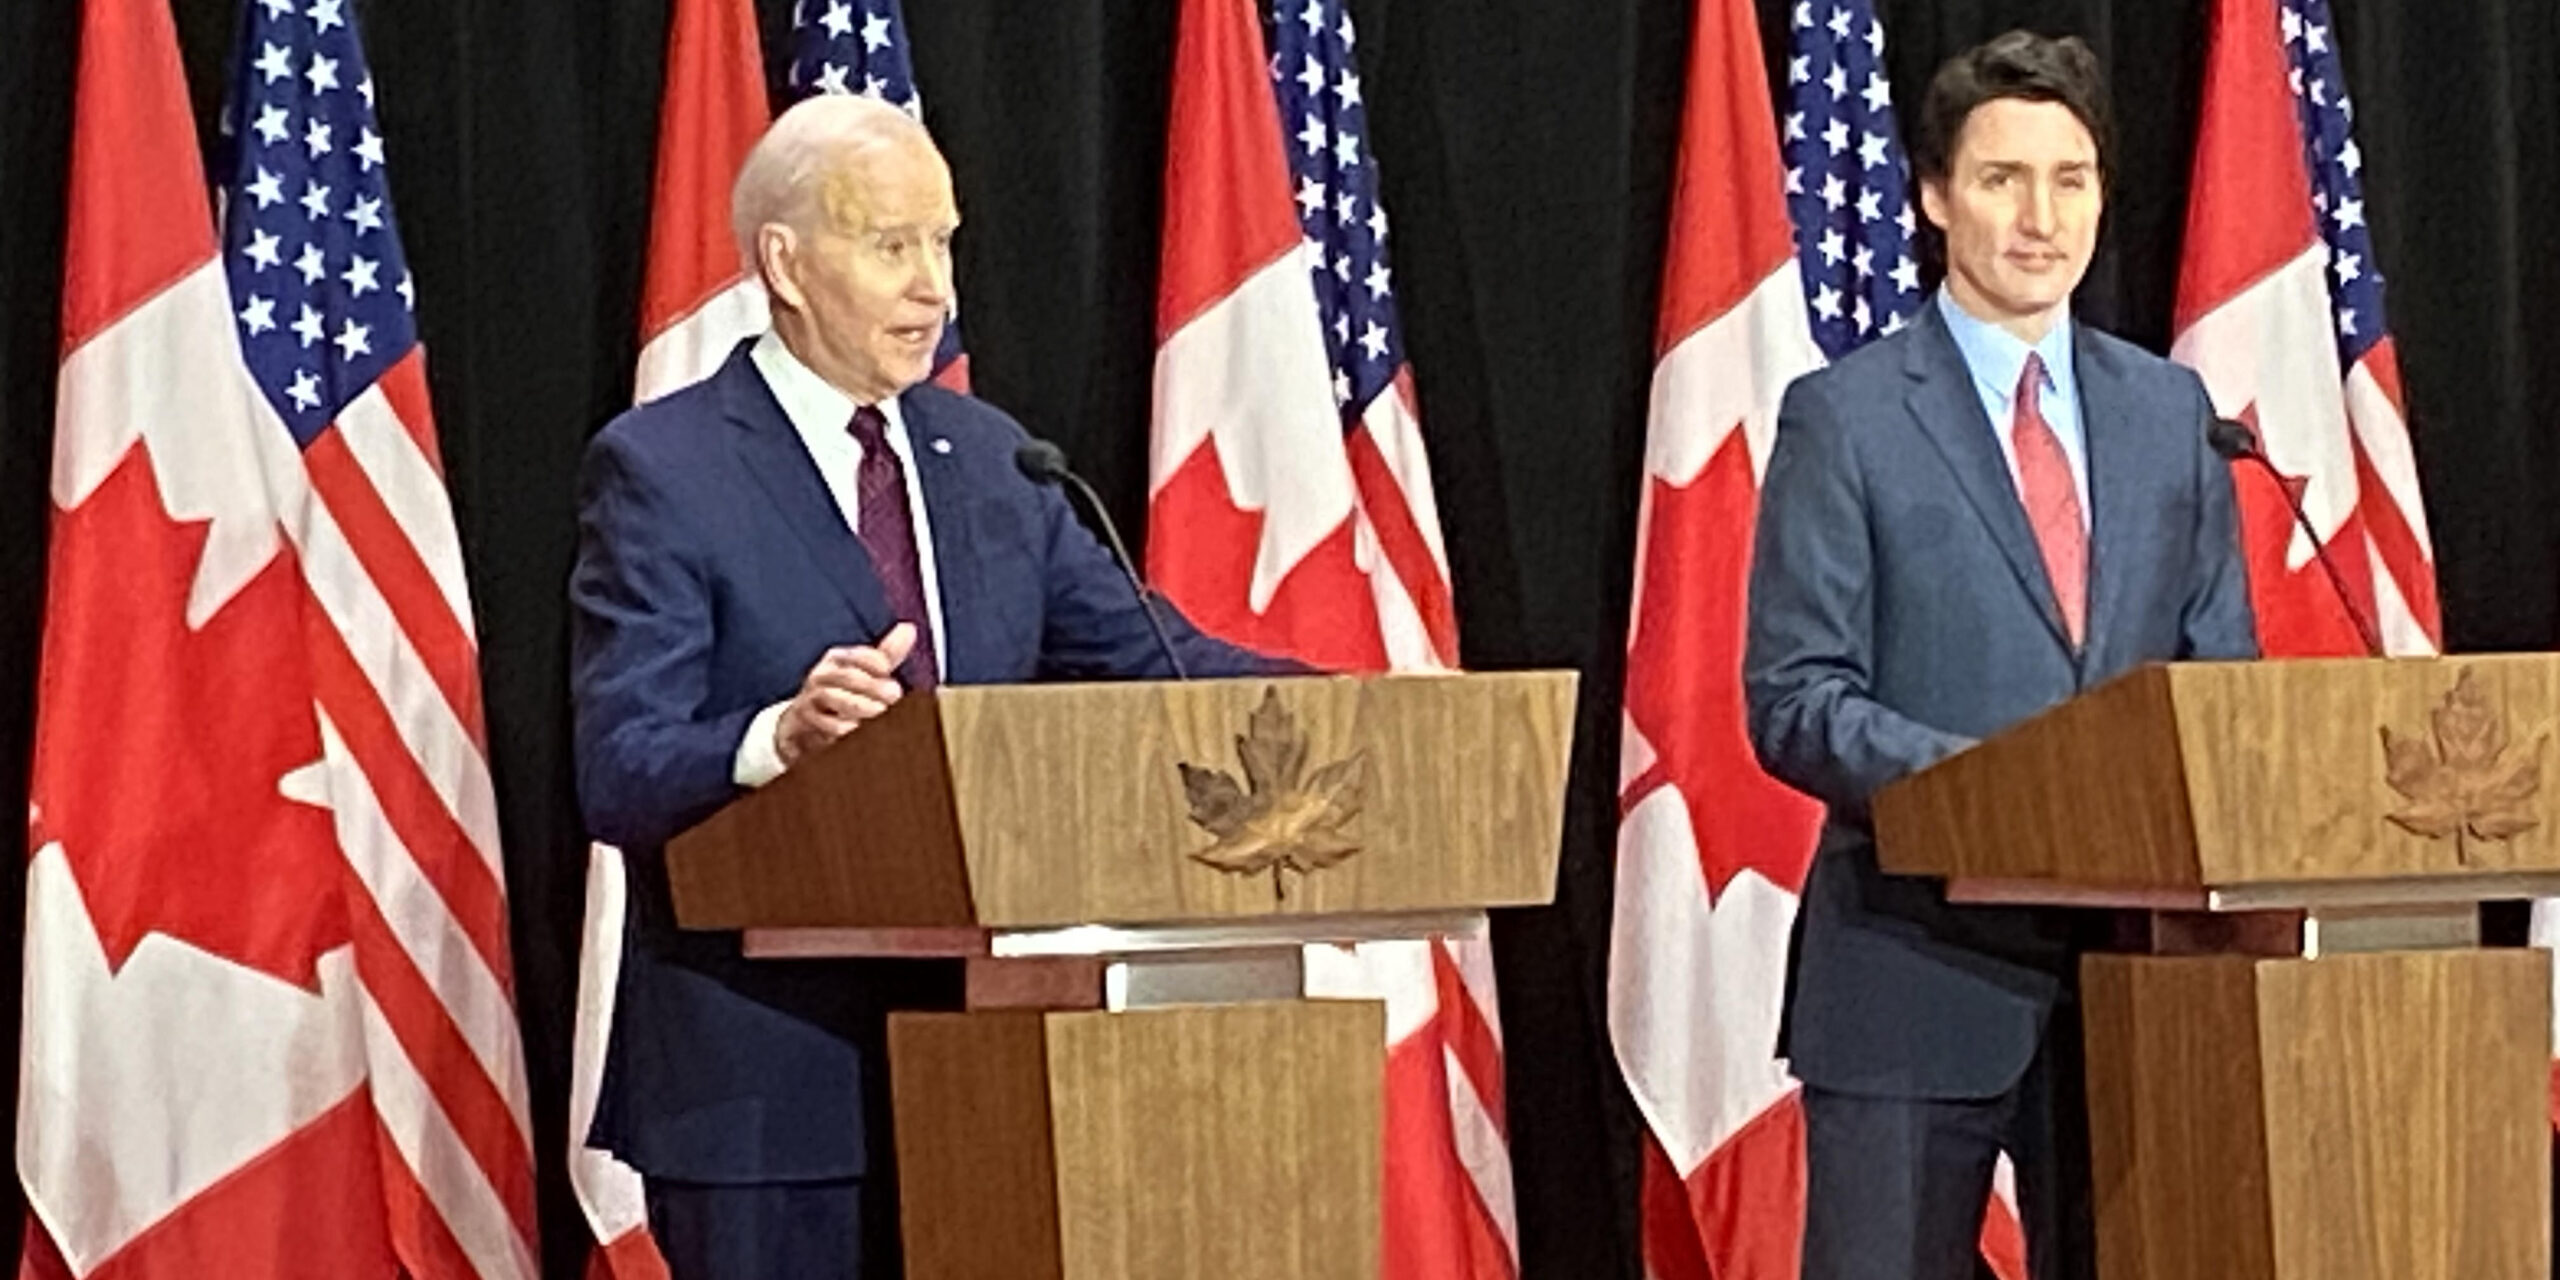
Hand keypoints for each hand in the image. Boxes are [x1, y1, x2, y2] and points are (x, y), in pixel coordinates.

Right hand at [775, 623, 917, 768]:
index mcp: (838, 659)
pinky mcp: (806, 720)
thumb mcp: (864, 672)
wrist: (803, 724)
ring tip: (880, 711)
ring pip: (833, 697)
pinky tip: (857, 729)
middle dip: (872, 685)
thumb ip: (887, 654)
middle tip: (895, 694)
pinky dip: (840, 727)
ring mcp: (811, 697)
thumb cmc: (841, 694)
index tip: (887, 669)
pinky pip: (823, 723)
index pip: (856, 655)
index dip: (873, 660)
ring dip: (859, 705)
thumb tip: (909, 628)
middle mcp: (822, 675)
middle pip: (847, 676)